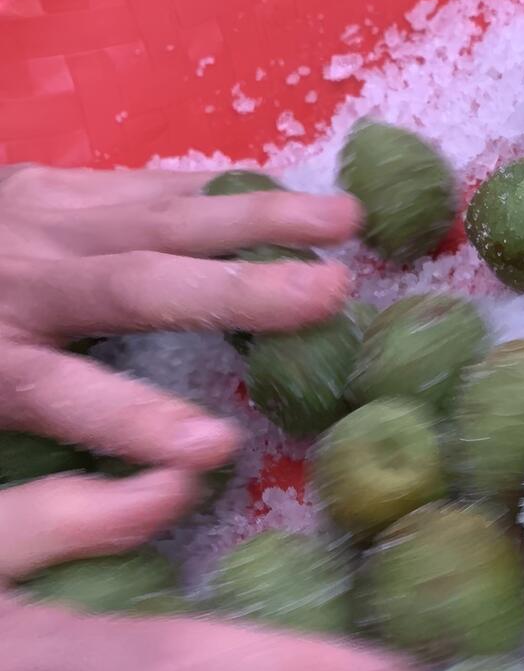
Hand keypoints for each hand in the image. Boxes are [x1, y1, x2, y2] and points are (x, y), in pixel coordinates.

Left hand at [0, 164, 359, 469]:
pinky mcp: (60, 181)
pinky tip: (286, 191)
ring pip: (161, 215)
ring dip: (261, 217)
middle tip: (331, 295)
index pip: (71, 397)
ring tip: (345, 220)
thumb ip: (52, 459)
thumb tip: (172, 489)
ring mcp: (45, 216)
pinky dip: (225, 192)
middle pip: (138, 286)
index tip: (217, 453)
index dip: (141, 423)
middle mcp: (28, 277)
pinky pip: (152, 183)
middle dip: (240, 291)